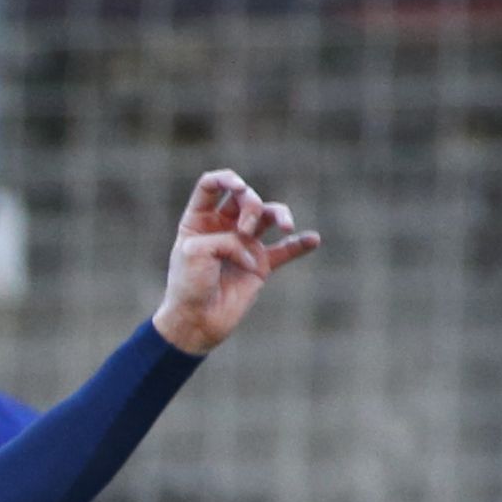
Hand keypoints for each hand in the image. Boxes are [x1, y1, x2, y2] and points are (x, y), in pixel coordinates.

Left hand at [152, 169, 321, 354]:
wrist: (197, 321)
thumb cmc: (188, 286)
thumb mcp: (196, 252)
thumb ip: (225, 238)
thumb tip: (253, 249)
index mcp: (198, 219)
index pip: (211, 185)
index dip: (227, 179)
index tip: (238, 187)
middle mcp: (223, 227)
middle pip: (245, 198)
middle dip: (251, 206)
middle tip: (244, 230)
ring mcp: (244, 244)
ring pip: (269, 216)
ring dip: (280, 215)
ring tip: (285, 227)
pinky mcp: (261, 264)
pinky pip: (286, 250)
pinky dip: (300, 244)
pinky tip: (313, 240)